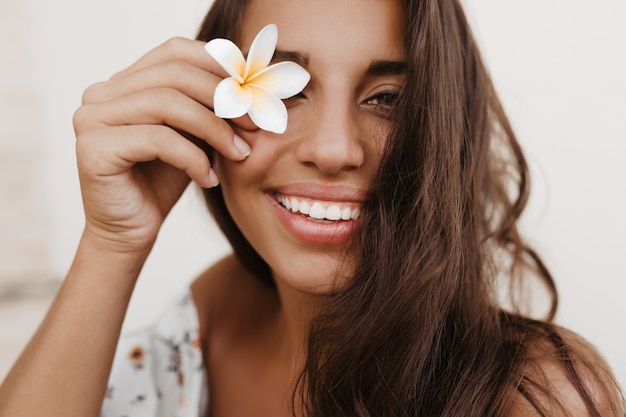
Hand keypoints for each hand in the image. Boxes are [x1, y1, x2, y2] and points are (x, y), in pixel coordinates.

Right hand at [73, 37, 252, 252]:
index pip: (174, 51)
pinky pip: (158, 139)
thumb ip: (210, 106)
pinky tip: (209, 179)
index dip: (218, 66)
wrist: (131, 232)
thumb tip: (252, 82)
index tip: (254, 94)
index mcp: (123, 83)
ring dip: (214, 129)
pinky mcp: (93, 148)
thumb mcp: (194, 135)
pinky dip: (193, 158)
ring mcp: (90, 118)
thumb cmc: (163, 182)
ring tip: (239, 154)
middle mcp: (100, 94)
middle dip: (223, 98)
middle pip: (174, 74)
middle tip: (255, 123)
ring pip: (167, 104)